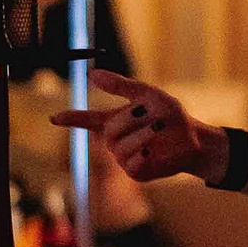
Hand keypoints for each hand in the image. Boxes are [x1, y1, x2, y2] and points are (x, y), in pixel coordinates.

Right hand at [52, 71, 212, 182]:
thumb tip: (92, 74)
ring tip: (159, 128)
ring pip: (120, 146)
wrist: (194, 139)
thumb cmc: (170, 116)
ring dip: (142, 133)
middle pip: (109, 129)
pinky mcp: (135, 172)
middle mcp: (115, 141)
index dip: (71, 119)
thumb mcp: (148, 95)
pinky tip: (153, 149)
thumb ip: (121, 86)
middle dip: (130, 118)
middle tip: (149, 111)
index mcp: (114, 121)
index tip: (54, 118)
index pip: (87, 121)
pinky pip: (131, 162)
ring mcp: (123, 158)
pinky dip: (144, 151)